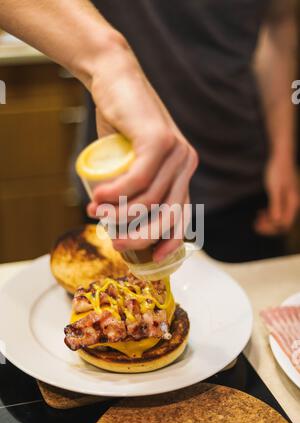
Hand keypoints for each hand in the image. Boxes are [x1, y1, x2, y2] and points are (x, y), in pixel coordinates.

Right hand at [86, 34, 197, 260]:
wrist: (115, 82)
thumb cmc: (120, 126)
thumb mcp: (131, 163)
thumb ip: (135, 188)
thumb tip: (121, 224)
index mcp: (183, 172)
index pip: (181, 215)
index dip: (169, 241)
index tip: (153, 258)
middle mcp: (186, 163)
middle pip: (168, 214)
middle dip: (141, 236)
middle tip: (114, 241)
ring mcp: (176, 151)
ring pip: (150, 199)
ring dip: (120, 214)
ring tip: (95, 214)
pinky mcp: (160, 140)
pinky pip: (139, 179)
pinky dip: (116, 193)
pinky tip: (97, 199)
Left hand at [255, 155, 298, 235]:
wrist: (281, 157)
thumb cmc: (277, 171)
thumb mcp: (274, 188)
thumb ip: (276, 204)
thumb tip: (276, 221)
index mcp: (293, 203)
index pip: (284, 224)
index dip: (271, 228)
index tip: (258, 223)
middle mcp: (293, 205)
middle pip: (283, 225)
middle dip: (269, 227)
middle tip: (255, 225)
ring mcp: (289, 202)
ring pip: (280, 220)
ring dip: (268, 223)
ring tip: (256, 221)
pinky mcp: (284, 199)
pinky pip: (279, 213)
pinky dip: (270, 216)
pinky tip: (260, 213)